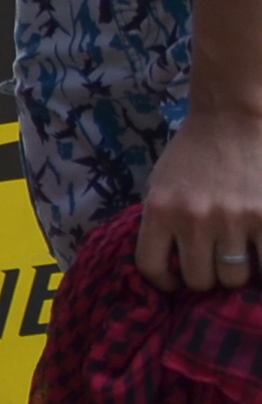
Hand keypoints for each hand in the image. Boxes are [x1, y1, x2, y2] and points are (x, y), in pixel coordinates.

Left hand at [135, 111, 261, 291]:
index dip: (163, 283)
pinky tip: (257, 254)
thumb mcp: (160, 185)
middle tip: (213, 265)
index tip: (174, 283)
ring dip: (236, 272)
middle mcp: (194, 218)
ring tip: (238, 256)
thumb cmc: (192, 154)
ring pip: (233, 278)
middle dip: (205, 277)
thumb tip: (169, 268)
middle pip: (198, 279)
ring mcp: (233, 219)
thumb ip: (161, 222)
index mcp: (161, 209)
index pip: (152, 266)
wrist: (230, 119)